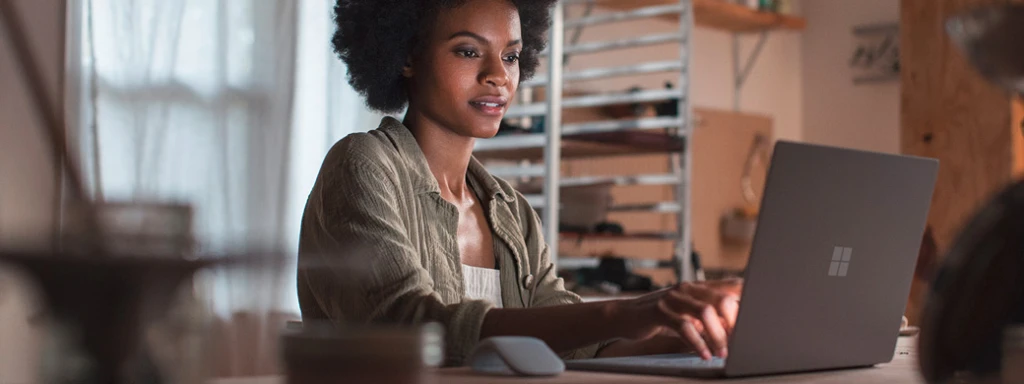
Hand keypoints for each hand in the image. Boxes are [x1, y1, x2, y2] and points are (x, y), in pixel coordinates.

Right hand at [612, 281, 740, 359]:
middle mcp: (688, 288)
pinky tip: (703, 354)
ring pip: (705, 313)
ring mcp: (673, 298)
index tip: (758, 318)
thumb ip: (709, 316)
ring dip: (717, 336)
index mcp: (698, 287)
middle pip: (722, 299)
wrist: (626, 315)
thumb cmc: (661, 315)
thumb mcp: (687, 312)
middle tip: (739, 342)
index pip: (731, 286)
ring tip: (723, 352)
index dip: (748, 299)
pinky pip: (683, 326)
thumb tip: (736, 329)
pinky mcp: (659, 310)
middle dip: (734, 324)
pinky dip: (697, 343)